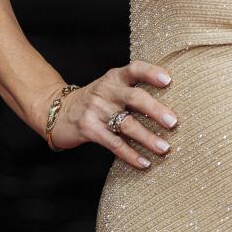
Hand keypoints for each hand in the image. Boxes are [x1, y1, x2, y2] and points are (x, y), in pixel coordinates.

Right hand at [47, 61, 176, 167]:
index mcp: (115, 77)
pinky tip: (144, 163)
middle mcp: (106, 91)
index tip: (169, 80)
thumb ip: (132, 91)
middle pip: (135, 98)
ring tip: (164, 148)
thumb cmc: (95, 101)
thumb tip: (170, 108)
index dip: (152, 73)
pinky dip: (131, 154)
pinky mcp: (89, 129)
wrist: (57, 112)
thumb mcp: (111, 88)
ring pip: (127, 124)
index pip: (135, 69)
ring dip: (148, 138)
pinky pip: (114, 143)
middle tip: (173, 123)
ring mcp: (97, 110)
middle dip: (156, 110)